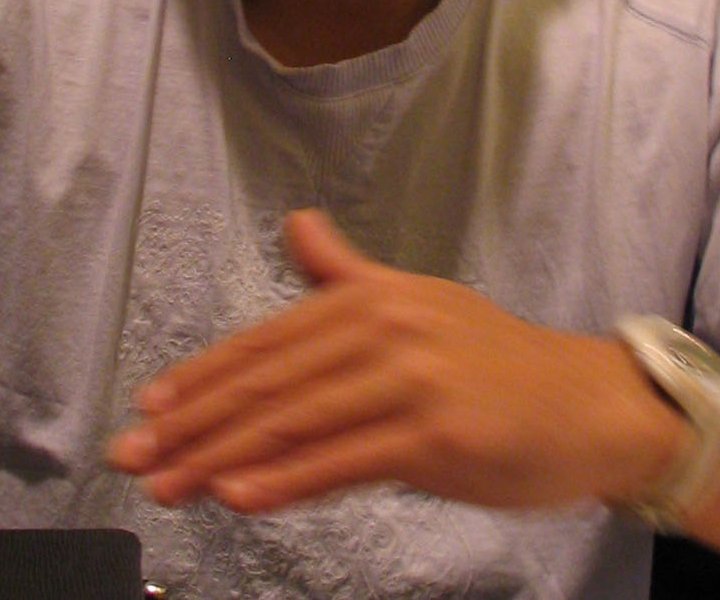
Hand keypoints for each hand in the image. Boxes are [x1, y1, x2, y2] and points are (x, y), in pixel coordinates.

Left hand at [106, 210, 680, 513]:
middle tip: (132, 457)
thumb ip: (349, 274)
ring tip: (168, 486)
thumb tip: (297, 226)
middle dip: (192, 422)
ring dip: (219, 456)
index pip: (266, 339)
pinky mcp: (436, 433)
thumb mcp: (418, 302)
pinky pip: (345, 460)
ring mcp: (410, 377)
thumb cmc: (495, 363)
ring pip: (294, 420)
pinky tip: (239, 494)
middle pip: (267, 380)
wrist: (588, 405)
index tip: (149, 410)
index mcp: (371, 297)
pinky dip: (285, 478)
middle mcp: (384, 325)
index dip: (201, 376)